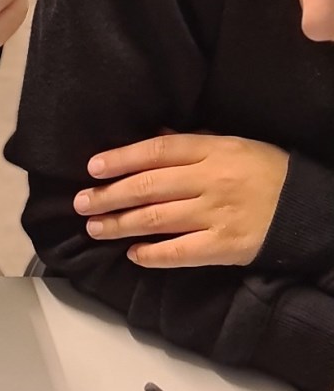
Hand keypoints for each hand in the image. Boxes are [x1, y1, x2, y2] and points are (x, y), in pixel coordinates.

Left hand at [73, 133, 288, 268]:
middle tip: (81, 202)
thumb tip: (152, 135)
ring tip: (95, 227)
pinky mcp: (225, 246)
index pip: (157, 150)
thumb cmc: (265, 170)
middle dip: (109, 195)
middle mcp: (210, 180)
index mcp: (212, 149)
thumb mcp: (232, 145)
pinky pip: (181, 252)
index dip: (122, 158)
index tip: (93, 167)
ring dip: (121, 224)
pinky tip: (133, 254)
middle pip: (148, 186)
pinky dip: (153, 255)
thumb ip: (192, 142)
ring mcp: (217, 214)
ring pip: (157, 219)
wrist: (308, 207)